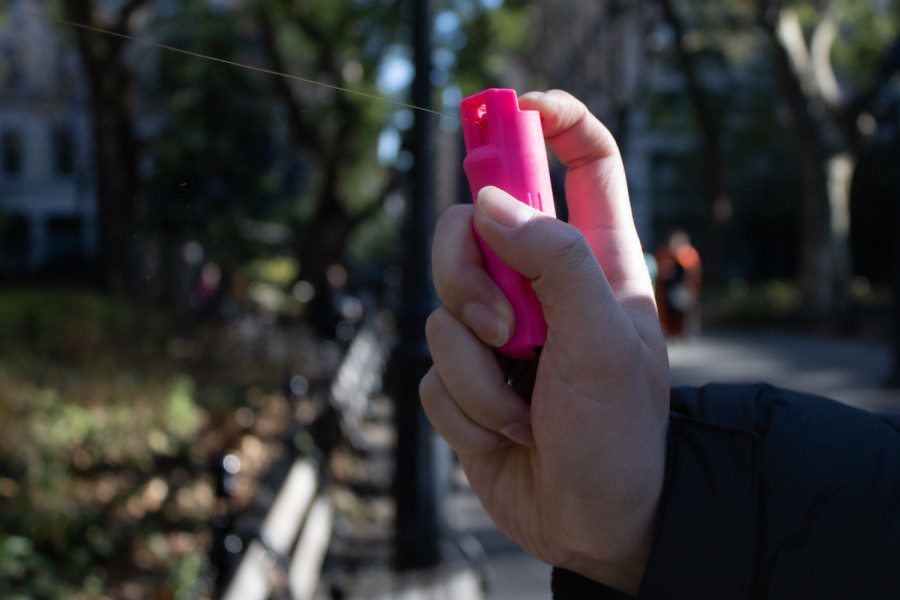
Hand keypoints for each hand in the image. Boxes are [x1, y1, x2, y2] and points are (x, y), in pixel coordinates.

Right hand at [420, 90, 668, 594]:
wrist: (595, 526)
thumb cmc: (621, 438)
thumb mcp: (605, 345)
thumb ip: (557, 263)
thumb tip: (491, 206)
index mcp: (593, 259)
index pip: (581, 160)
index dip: (548, 120)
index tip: (508, 109)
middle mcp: (539, 285)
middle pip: (471, 225)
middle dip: (466, 275)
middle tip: (503, 326)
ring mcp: (498, 332)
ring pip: (442, 309)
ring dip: (479, 372)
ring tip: (525, 411)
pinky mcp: (465, 379)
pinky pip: (433, 372)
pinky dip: (466, 409)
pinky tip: (508, 434)